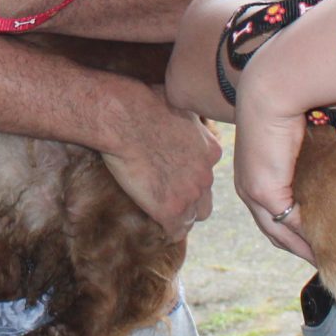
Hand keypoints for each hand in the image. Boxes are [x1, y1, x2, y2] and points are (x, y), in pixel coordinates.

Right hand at [94, 81, 221, 235]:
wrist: (124, 118)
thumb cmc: (144, 103)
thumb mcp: (179, 104)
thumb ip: (187, 120)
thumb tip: (180, 113)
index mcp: (211, 150)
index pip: (207, 174)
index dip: (190, 176)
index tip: (174, 175)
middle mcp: (206, 174)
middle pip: (205, 199)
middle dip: (190, 200)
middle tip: (169, 197)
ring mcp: (190, 194)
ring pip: (193, 218)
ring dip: (180, 217)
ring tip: (162, 213)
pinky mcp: (170, 209)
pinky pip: (175, 232)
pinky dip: (167, 230)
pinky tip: (157, 226)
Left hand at [232, 31, 319, 263]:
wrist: (274, 87)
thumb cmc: (292, 102)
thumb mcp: (303, 138)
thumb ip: (312, 157)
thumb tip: (334, 164)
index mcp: (255, 173)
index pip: (274, 213)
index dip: (295, 231)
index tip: (321, 244)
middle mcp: (248, 187)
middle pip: (274, 231)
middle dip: (300, 247)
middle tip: (327, 261)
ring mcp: (253, 191)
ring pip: (278, 233)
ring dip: (302, 249)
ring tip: (329, 260)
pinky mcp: (264, 191)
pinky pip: (288, 225)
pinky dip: (306, 239)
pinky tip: (325, 248)